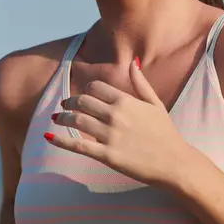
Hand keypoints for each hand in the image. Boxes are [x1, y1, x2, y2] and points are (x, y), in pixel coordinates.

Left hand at [45, 59, 188, 187]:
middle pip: (82, 102)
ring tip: (57, 119)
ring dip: (64, 118)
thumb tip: (132, 63)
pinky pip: (78, 145)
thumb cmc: (165, 132)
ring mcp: (110, 135)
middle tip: (64, 106)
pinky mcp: (106, 155)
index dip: (85, 90)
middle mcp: (115, 115)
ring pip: (77, 121)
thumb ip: (141, 83)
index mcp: (125, 100)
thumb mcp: (155, 103)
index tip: (82, 95)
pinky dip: (61, 140)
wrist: (173, 161)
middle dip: (70, 103)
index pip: (95, 88)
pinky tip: (49, 136)